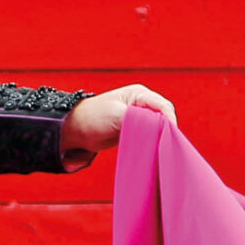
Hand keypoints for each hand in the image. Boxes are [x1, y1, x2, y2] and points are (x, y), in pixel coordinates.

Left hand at [60, 85, 175, 161]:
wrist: (74, 130)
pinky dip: (153, 141)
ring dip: (160, 136)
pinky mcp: (135, 128)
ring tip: (161, 149)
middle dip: (166, 129)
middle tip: (167, 145)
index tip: (170, 135)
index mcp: (139, 94)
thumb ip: (139, 119)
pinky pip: (150, 134)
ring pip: (158, 126)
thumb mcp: (116, 116)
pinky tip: (153, 150)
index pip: (163, 106)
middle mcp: (141, 103)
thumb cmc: (92, 118)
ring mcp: (139, 116)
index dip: (169, 120)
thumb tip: (159, 126)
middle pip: (164, 116)